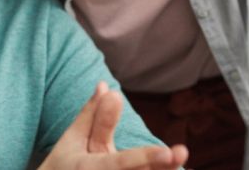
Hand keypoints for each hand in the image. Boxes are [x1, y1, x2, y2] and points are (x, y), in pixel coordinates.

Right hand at [39, 82, 187, 169]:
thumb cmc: (64, 165)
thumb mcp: (72, 139)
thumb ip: (93, 115)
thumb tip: (107, 86)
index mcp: (88, 169)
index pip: (121, 163)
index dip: (144, 158)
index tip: (168, 152)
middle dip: (161, 167)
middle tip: (180, 153)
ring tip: (184, 164)